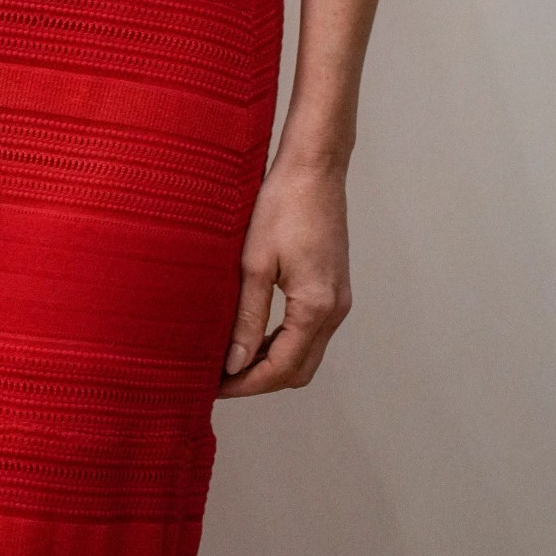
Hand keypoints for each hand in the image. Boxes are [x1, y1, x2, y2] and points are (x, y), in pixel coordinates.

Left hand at [216, 154, 351, 396]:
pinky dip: (286, 342)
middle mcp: (336, 310)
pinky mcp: (335, 288)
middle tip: (222, 379)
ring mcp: (339, 300)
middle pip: (299, 370)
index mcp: (316, 307)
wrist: (314, 168)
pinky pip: (312, 332)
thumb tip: (235, 363)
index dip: (247, 384)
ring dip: (274, 363)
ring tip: (233, 359)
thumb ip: (247, 317)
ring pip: (307, 354)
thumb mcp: (255, 262)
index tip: (216, 387)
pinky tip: (257, 335)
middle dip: (261, 381)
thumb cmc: (283, 204)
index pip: (282, 368)